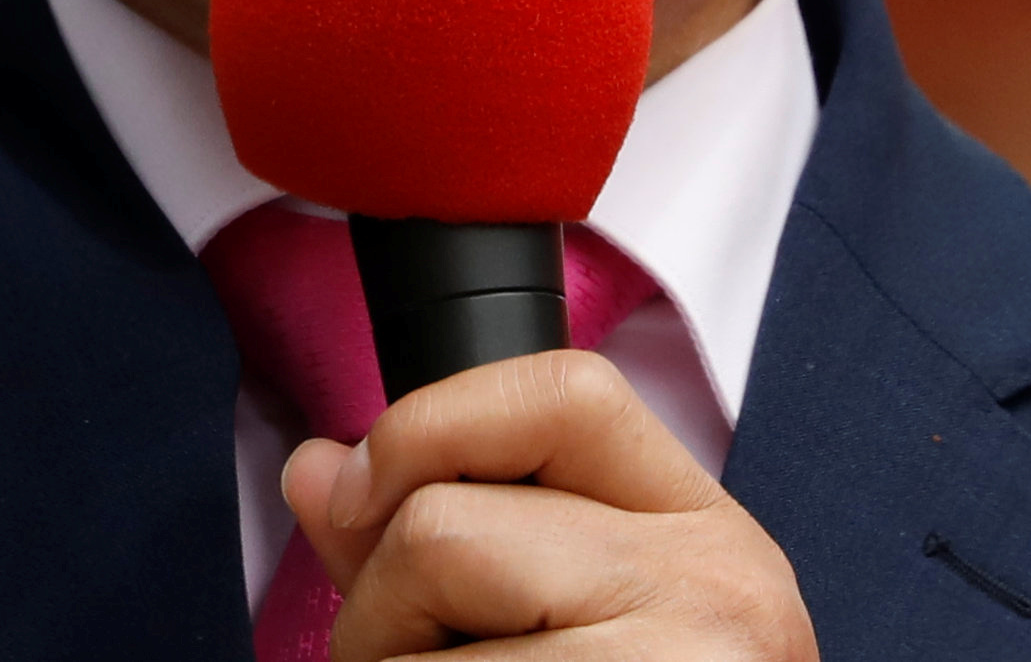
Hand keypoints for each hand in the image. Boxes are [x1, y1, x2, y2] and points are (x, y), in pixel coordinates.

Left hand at [279, 350, 816, 660]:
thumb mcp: (597, 628)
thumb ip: (457, 539)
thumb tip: (315, 471)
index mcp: (711, 543)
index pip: (560, 395)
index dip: (429, 428)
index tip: (367, 501)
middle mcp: (715, 596)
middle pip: (445, 530)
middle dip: (380, 618)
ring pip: (419, 657)